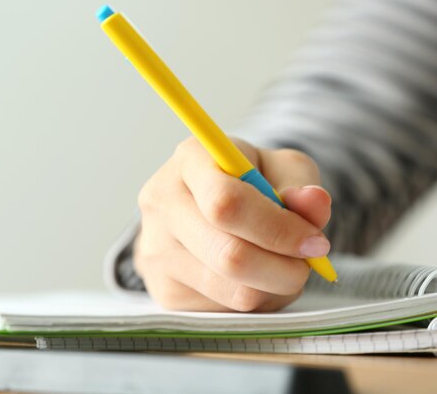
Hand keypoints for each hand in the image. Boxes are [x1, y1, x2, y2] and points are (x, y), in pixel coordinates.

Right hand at [134, 136, 331, 311]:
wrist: (205, 206)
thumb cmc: (248, 181)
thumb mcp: (280, 167)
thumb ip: (300, 182)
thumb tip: (314, 203)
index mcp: (189, 159)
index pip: (226, 203)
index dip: (277, 229)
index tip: (315, 241)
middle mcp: (162, 203)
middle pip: (229, 255)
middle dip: (284, 267)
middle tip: (309, 262)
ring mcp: (156, 251)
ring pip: (233, 291)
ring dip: (275, 287)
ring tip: (282, 266)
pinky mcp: (163, 290)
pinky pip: (226, 312)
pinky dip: (256, 301)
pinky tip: (255, 277)